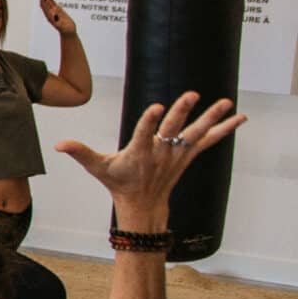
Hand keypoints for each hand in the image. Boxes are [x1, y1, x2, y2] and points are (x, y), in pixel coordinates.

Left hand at [39, 0, 76, 36]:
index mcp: (49, 16)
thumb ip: (57, 19)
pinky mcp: (58, 11)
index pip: (44, 6)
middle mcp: (50, 14)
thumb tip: (53, 13)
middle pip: (45, 3)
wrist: (68, 33)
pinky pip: (53, 4)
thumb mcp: (62, 25)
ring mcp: (53, 12)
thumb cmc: (66, 30)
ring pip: (48, 3)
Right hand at [53, 92, 242, 226]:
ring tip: (226, 102)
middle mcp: (161, 152)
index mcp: (139, 153)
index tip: (157, 107)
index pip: (144, 134)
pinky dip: (225, 129)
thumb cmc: (119, 182)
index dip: (151, 121)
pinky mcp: (188, 155)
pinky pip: (209, 140)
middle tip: (192, 94)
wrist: (143, 204)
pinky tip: (239, 117)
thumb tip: (58, 144)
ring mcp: (177, 153)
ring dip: (212, 118)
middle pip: (173, 129)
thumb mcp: (97, 167)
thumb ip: (80, 152)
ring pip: (196, 133)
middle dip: (182, 112)